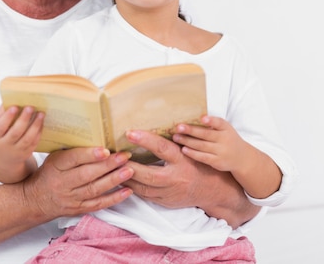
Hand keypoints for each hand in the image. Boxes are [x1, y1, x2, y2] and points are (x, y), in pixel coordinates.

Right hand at [0, 105, 44, 181]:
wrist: (3, 160)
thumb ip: (2, 113)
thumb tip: (10, 96)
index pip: (1, 127)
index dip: (8, 117)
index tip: (15, 106)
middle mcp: (5, 145)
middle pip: (15, 132)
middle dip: (24, 119)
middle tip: (31, 107)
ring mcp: (17, 151)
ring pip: (27, 139)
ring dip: (35, 125)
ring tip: (41, 113)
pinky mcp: (26, 153)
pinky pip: (34, 142)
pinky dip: (39, 132)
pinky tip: (42, 122)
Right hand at [24, 147, 133, 218]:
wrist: (36, 199)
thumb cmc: (50, 172)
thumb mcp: (55, 156)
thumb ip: (73, 148)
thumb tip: (97, 133)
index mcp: (56, 165)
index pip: (74, 159)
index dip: (90, 155)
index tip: (105, 150)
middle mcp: (63, 183)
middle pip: (87, 175)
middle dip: (108, 165)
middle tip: (124, 156)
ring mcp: (71, 198)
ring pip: (94, 189)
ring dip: (114, 180)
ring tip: (129, 170)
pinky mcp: (79, 209)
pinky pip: (98, 204)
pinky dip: (114, 198)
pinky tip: (127, 190)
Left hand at [123, 129, 258, 226]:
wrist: (212, 190)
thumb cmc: (200, 164)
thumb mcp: (191, 148)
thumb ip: (175, 139)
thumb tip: (154, 121)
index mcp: (182, 160)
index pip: (162, 148)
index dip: (145, 140)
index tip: (130, 132)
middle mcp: (175, 178)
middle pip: (148, 175)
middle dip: (129, 166)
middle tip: (113, 156)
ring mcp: (169, 193)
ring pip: (143, 188)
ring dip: (126, 178)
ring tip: (111, 168)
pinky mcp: (164, 202)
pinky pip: (144, 196)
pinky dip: (132, 188)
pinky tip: (121, 179)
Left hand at [174, 116, 282, 199]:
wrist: (241, 158)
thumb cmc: (228, 139)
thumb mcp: (226, 129)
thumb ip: (213, 124)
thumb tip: (192, 116)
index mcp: (226, 129)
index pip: (219, 123)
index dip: (211, 120)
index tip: (202, 118)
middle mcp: (225, 140)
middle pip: (206, 134)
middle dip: (191, 130)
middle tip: (178, 127)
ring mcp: (221, 152)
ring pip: (202, 146)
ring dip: (188, 141)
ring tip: (176, 137)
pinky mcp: (217, 162)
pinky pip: (203, 157)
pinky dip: (193, 153)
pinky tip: (184, 149)